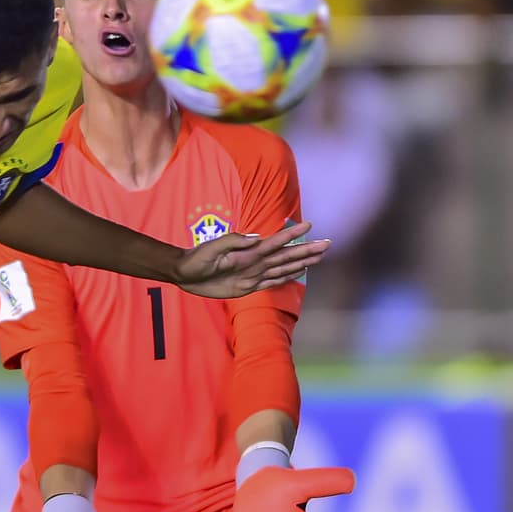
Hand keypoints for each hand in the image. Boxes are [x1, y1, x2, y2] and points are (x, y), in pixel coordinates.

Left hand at [174, 221, 328, 298]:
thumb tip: (256, 238)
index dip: (292, 235)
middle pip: (286, 255)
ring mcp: (253, 273)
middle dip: (306, 249)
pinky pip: (272, 282)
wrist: (185, 273)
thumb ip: (232, 242)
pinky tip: (299, 271)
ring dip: (302, 262)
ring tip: (320, 256)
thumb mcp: (211, 249)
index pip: (275, 242)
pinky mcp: (248, 286)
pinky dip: (287, 277)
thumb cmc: (196, 259)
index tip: (309, 225)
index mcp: (248, 251)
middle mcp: (254, 261)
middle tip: (327, 243)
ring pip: (283, 268)